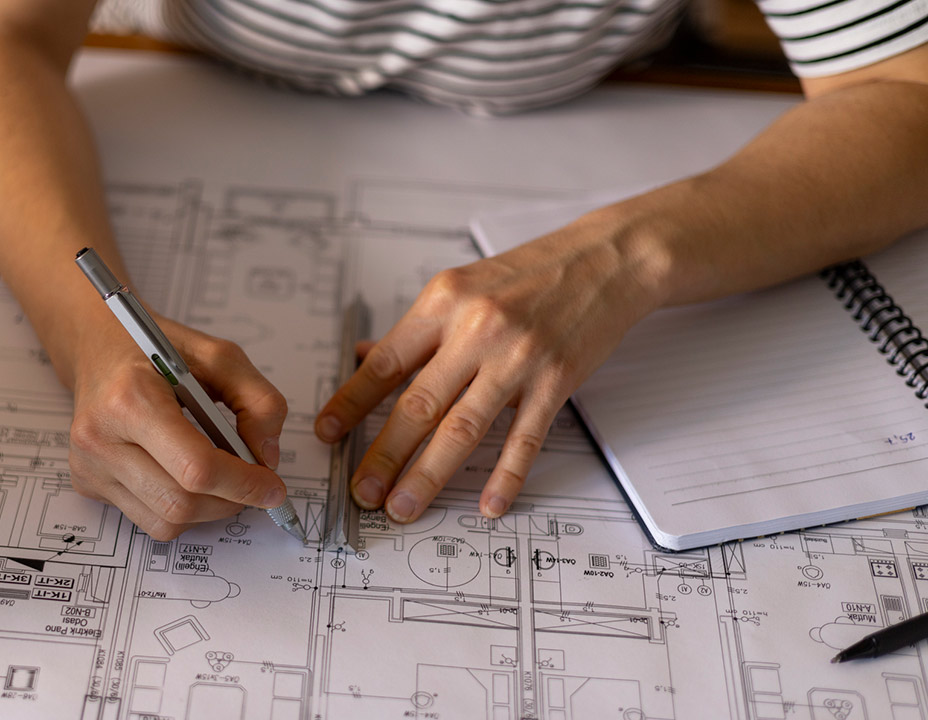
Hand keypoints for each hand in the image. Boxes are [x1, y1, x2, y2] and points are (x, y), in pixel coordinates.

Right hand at [65, 312, 288, 539]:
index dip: (243, 484)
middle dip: (230, 500)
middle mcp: (101, 436)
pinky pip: (147, 519)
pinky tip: (185, 477)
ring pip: (166, 521)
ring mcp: (89, 465)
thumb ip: (258, 400)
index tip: (272, 486)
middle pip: (182, 502)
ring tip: (222, 479)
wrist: (99, 348)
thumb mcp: (219, 356)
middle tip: (254, 484)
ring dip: (208, 510)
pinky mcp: (88, 483)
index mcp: (131, 398)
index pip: (196, 467)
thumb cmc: (157, 349)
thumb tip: (267, 458)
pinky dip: (180, 510)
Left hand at [315, 218, 663, 522]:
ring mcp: (517, 358)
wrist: (604, 259)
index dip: (351, 402)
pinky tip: (489, 505)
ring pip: (463, 428)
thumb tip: (363, 357)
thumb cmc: (530, 272)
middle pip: (418, 403)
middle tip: (362, 490)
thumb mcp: (460, 285)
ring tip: (404, 506)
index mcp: (443, 302)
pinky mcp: (556, 381)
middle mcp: (476, 329)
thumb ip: (415, 329)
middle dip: (383, 454)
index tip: (327, 433)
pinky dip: (505, 476)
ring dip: (428, 474)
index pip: (385, 363)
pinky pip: (524, 438)